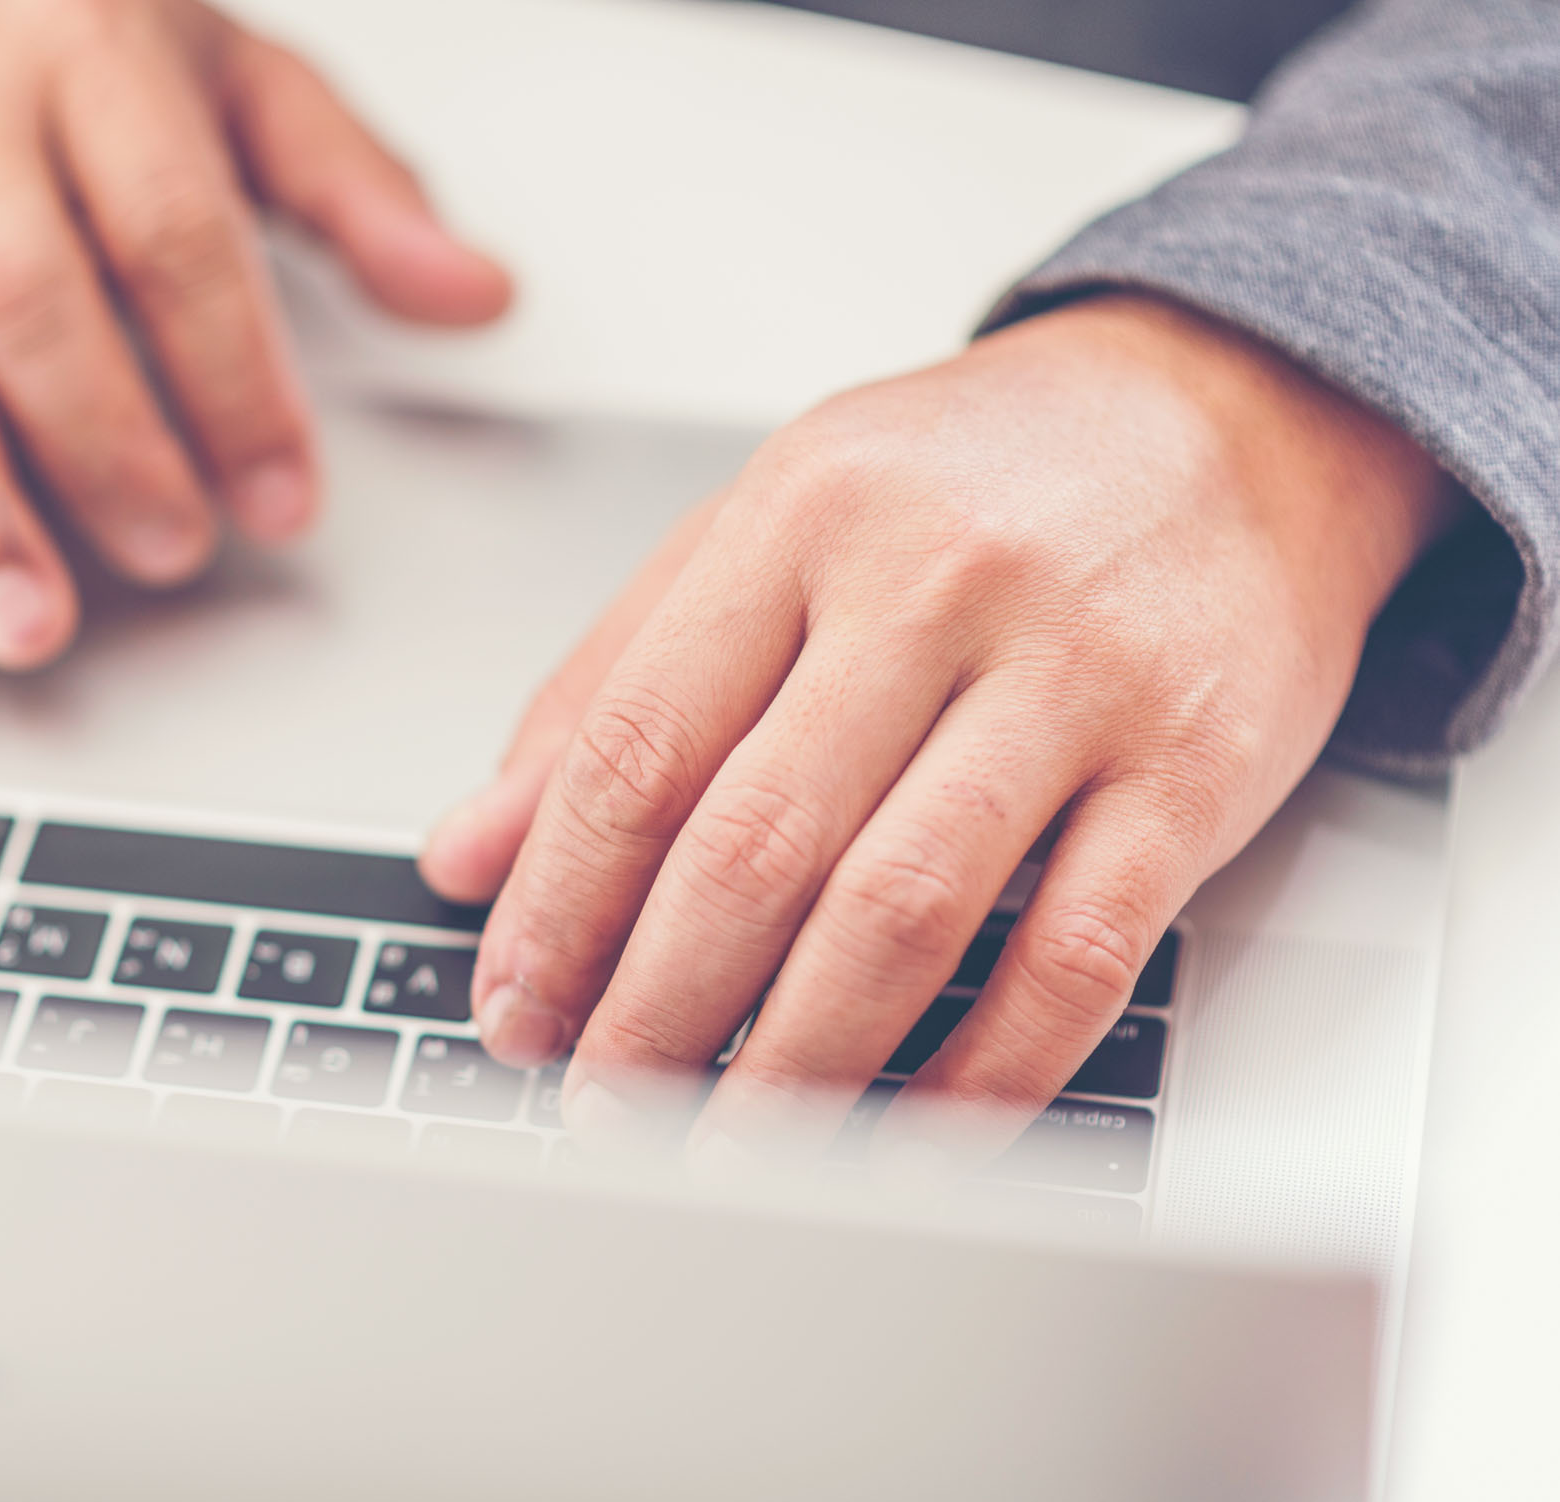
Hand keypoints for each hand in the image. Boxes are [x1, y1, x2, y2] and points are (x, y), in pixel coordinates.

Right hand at [0, 0, 510, 667]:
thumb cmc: (52, 38)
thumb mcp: (224, 73)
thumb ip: (350, 186)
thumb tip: (475, 293)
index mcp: (85, 55)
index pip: (167, 229)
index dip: (230, 376)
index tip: (284, 498)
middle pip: (17, 293)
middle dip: (99, 444)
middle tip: (172, 554)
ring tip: (28, 625)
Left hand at [420, 294, 1458, 1176]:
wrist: (1235, 408)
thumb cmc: (978, 480)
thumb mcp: (765, 527)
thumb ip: (610, 683)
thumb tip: (474, 850)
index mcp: (797, 519)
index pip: (636, 747)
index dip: (558, 906)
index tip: (517, 1008)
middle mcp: (930, 584)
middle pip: (752, 846)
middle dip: (654, 1009)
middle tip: (602, 1108)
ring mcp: (1073, 674)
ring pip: (900, 913)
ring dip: (797, 1067)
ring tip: (731, 1153)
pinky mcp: (1193, 764)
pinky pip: (1076, 957)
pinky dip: (986, 1072)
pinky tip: (916, 1133)